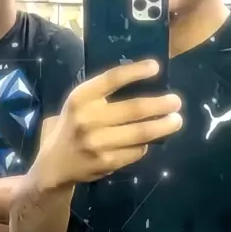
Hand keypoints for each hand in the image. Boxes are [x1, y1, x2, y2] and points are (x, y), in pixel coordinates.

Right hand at [36, 60, 181, 185]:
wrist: (54, 165)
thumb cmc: (74, 126)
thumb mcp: (80, 104)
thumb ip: (104, 94)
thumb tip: (148, 85)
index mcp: (81, 98)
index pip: (112, 78)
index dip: (136, 71)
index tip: (156, 67)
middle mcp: (87, 119)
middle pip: (134, 108)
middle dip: (160, 105)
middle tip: (176, 102)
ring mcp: (98, 143)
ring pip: (140, 133)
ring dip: (163, 126)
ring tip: (176, 120)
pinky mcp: (107, 162)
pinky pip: (136, 150)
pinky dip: (146, 144)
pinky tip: (150, 140)